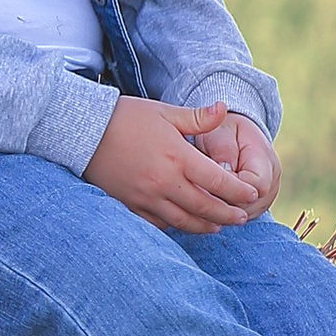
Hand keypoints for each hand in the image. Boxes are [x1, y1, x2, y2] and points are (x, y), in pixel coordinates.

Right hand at [85, 97, 262, 233]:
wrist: (83, 131)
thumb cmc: (126, 117)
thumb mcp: (164, 112)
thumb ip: (197, 118)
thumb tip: (224, 108)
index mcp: (178, 157)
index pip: (219, 181)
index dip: (239, 191)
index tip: (252, 195)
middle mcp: (164, 181)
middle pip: (205, 207)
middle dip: (228, 215)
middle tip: (242, 219)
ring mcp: (146, 197)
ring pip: (183, 221)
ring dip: (204, 226)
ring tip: (217, 227)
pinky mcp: (129, 204)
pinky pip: (158, 223)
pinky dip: (175, 226)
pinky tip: (184, 224)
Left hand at [190, 109, 280, 215]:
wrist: (231, 136)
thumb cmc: (222, 131)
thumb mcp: (221, 132)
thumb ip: (223, 150)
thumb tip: (224, 171)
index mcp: (266, 162)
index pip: (254, 187)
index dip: (230, 188)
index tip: (206, 179)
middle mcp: (271, 183)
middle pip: (248, 206)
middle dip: (220, 202)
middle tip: (195, 191)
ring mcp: (265, 198)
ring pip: (242, 217)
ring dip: (219, 211)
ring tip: (197, 197)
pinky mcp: (254, 207)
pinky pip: (238, 218)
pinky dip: (220, 214)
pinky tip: (202, 205)